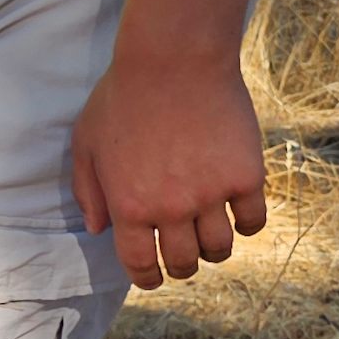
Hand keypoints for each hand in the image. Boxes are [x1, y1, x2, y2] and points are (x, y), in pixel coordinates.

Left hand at [69, 53, 266, 286]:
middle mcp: (171, 209)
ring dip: (213, 251)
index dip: (147, 278)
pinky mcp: (246, 177)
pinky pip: (252, 222)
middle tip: (183, 256)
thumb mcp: (86, 142)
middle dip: (180, 266)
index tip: (153, 277)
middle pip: (183, 263)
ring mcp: (211, 195)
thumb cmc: (123, 97)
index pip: (140, 265)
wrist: (173, 61)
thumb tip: (98, 229)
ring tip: (210, 238)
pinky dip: (246, 225)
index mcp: (129, 207)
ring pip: (219, 250)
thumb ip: (89, 190)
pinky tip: (237, 213)